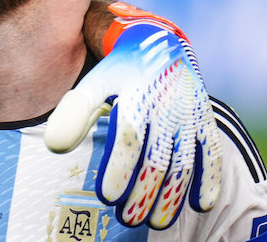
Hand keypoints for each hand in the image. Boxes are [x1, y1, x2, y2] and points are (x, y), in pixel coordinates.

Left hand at [45, 3, 222, 228]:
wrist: (158, 45)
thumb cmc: (119, 72)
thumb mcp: (94, 84)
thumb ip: (74, 113)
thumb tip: (53, 146)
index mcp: (136, 94)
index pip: (129, 136)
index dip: (120, 168)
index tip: (107, 196)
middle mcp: (166, 104)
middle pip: (157, 157)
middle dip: (142, 192)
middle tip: (127, 218)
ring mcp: (189, 113)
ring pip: (184, 162)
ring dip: (172, 196)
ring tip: (155, 221)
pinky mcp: (205, 120)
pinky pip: (213, 153)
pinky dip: (210, 179)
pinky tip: (200, 205)